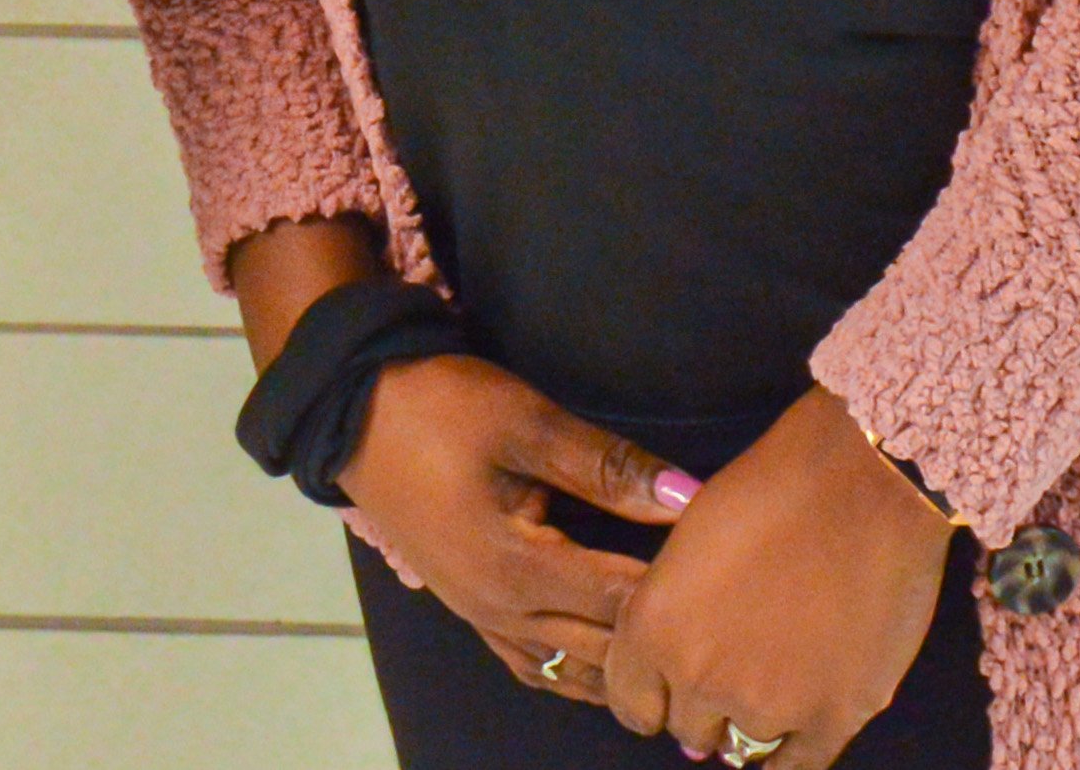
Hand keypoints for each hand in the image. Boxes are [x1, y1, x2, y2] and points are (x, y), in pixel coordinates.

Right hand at [333, 355, 699, 700]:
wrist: (350, 407)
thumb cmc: (442, 407)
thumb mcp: (529, 423)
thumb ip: (609, 467)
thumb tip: (689, 498)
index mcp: (517, 569)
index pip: (623, 603)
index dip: (679, 594)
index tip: (728, 577)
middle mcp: (500, 612)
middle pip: (603, 652)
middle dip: (659, 645)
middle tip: (720, 626)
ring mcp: (479, 617)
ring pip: (569, 672)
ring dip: (622, 669)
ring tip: (680, 659)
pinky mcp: (467, 607)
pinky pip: (533, 665)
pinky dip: (577, 671)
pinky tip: (608, 664)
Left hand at [600, 390, 953, 769]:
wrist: (863, 480)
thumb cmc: (774, 487)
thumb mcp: (688, 541)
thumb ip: (671, 609)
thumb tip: (678, 669)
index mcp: (652, 629)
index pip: (631, 705)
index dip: (653, 697)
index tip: (674, 686)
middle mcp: (699, 679)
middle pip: (689, 730)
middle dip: (705, 706)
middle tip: (738, 670)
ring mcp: (768, 705)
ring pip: (742, 749)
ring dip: (752, 722)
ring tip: (778, 682)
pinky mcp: (834, 716)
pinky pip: (799, 766)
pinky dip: (793, 751)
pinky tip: (801, 723)